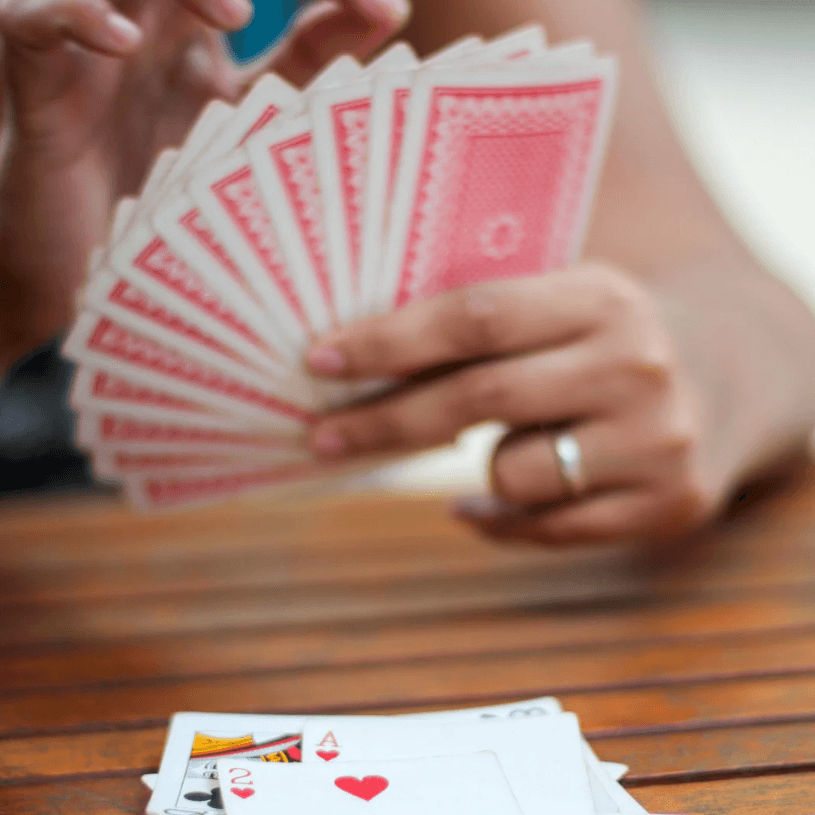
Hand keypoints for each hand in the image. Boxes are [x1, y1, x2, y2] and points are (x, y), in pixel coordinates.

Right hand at [0, 0, 408, 363]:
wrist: (80, 279)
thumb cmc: (162, 229)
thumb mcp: (240, 186)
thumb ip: (295, 151)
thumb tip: (381, 140)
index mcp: (220, 73)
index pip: (283, 22)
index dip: (338, 7)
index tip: (389, 9)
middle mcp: (166, 51)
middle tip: (313, 1)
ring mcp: (102, 61)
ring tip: (235, 14)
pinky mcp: (41, 87)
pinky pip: (34, 22)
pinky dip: (73, 15)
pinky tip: (121, 40)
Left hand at [304, 263, 724, 545]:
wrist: (734, 378)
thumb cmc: (610, 340)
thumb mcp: (568, 303)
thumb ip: (485, 326)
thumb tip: (358, 361)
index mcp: (600, 296)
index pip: (476, 315)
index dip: (390, 341)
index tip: (321, 362)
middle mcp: (634, 365)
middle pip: (480, 395)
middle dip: (387, 421)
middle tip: (324, 438)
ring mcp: (657, 440)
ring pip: (512, 472)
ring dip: (485, 466)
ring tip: (513, 444)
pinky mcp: (667, 503)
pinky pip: (545, 527)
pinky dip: (501, 516)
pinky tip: (488, 499)